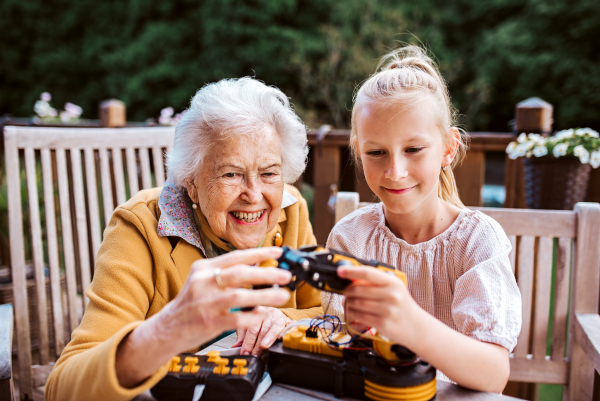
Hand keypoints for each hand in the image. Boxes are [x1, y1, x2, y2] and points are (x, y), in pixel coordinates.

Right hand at [142, 248, 289, 352]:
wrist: (167, 328)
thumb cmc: (190, 304)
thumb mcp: (203, 280)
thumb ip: (225, 272)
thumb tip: (259, 265)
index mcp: (203, 268)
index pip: (235, 257)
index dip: (259, 253)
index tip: (278, 252)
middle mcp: (204, 282)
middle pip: (240, 273)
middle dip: (266, 273)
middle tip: (285, 275)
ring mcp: (207, 303)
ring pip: (241, 296)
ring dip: (265, 295)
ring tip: (283, 295)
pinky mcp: (210, 322)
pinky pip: (237, 317)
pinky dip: (252, 316)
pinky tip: (263, 314)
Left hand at [233, 307, 291, 354]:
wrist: (278, 307)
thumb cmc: (263, 319)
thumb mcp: (251, 323)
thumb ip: (243, 334)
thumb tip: (236, 346)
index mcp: (258, 311)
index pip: (252, 328)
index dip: (247, 341)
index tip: (245, 352)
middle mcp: (270, 313)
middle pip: (263, 329)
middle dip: (257, 344)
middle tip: (253, 354)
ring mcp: (280, 317)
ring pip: (275, 327)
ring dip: (269, 337)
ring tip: (263, 346)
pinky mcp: (290, 321)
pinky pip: (290, 326)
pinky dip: (286, 331)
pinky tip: (281, 338)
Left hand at [339, 266, 418, 345]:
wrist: (417, 327)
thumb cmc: (401, 306)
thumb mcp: (394, 289)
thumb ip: (376, 282)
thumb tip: (351, 277)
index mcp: (393, 283)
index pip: (368, 273)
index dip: (351, 271)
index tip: (340, 271)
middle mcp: (391, 295)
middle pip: (358, 289)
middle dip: (347, 291)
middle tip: (346, 292)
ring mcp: (387, 310)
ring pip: (356, 303)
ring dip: (349, 303)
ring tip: (351, 304)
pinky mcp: (382, 323)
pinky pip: (359, 316)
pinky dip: (352, 314)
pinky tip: (355, 314)